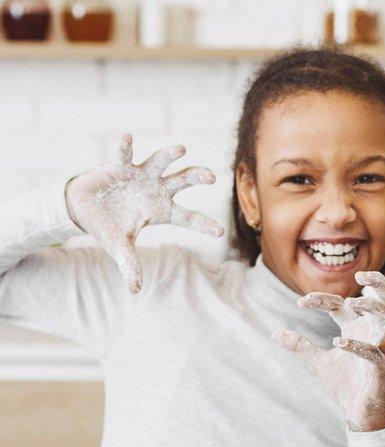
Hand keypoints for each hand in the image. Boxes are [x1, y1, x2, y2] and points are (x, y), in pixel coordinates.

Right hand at [66, 134, 223, 292]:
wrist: (83, 209)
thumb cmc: (108, 226)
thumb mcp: (119, 247)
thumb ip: (129, 265)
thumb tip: (135, 291)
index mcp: (162, 211)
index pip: (188, 218)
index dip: (203, 224)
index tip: (220, 232)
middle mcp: (157, 190)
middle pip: (183, 182)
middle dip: (197, 177)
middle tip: (211, 178)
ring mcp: (141, 176)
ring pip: (160, 163)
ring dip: (169, 155)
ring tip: (180, 149)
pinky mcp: (121, 166)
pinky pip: (125, 155)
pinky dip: (125, 147)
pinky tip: (127, 137)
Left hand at [274, 272, 384, 431]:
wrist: (359, 414)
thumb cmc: (344, 385)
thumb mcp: (317, 362)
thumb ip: (300, 346)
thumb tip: (275, 333)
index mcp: (357, 328)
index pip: (342, 303)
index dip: (321, 298)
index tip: (300, 303)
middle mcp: (372, 333)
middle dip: (379, 281)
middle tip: (360, 274)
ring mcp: (380, 348)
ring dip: (373, 305)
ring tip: (351, 302)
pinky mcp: (381, 366)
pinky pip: (374, 350)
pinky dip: (356, 345)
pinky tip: (337, 342)